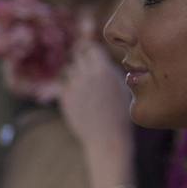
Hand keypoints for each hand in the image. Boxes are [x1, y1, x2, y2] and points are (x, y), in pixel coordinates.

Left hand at [55, 41, 134, 187]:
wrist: (106, 138)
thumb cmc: (120, 115)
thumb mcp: (122, 88)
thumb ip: (110, 71)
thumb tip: (100, 58)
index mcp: (103, 70)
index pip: (92, 48)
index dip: (92, 50)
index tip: (93, 53)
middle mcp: (86, 76)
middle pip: (78, 56)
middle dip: (82, 58)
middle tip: (87, 66)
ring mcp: (73, 87)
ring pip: (69, 70)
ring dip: (75, 72)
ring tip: (85, 83)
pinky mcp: (64, 99)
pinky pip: (64, 84)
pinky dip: (69, 86)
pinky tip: (79, 96)